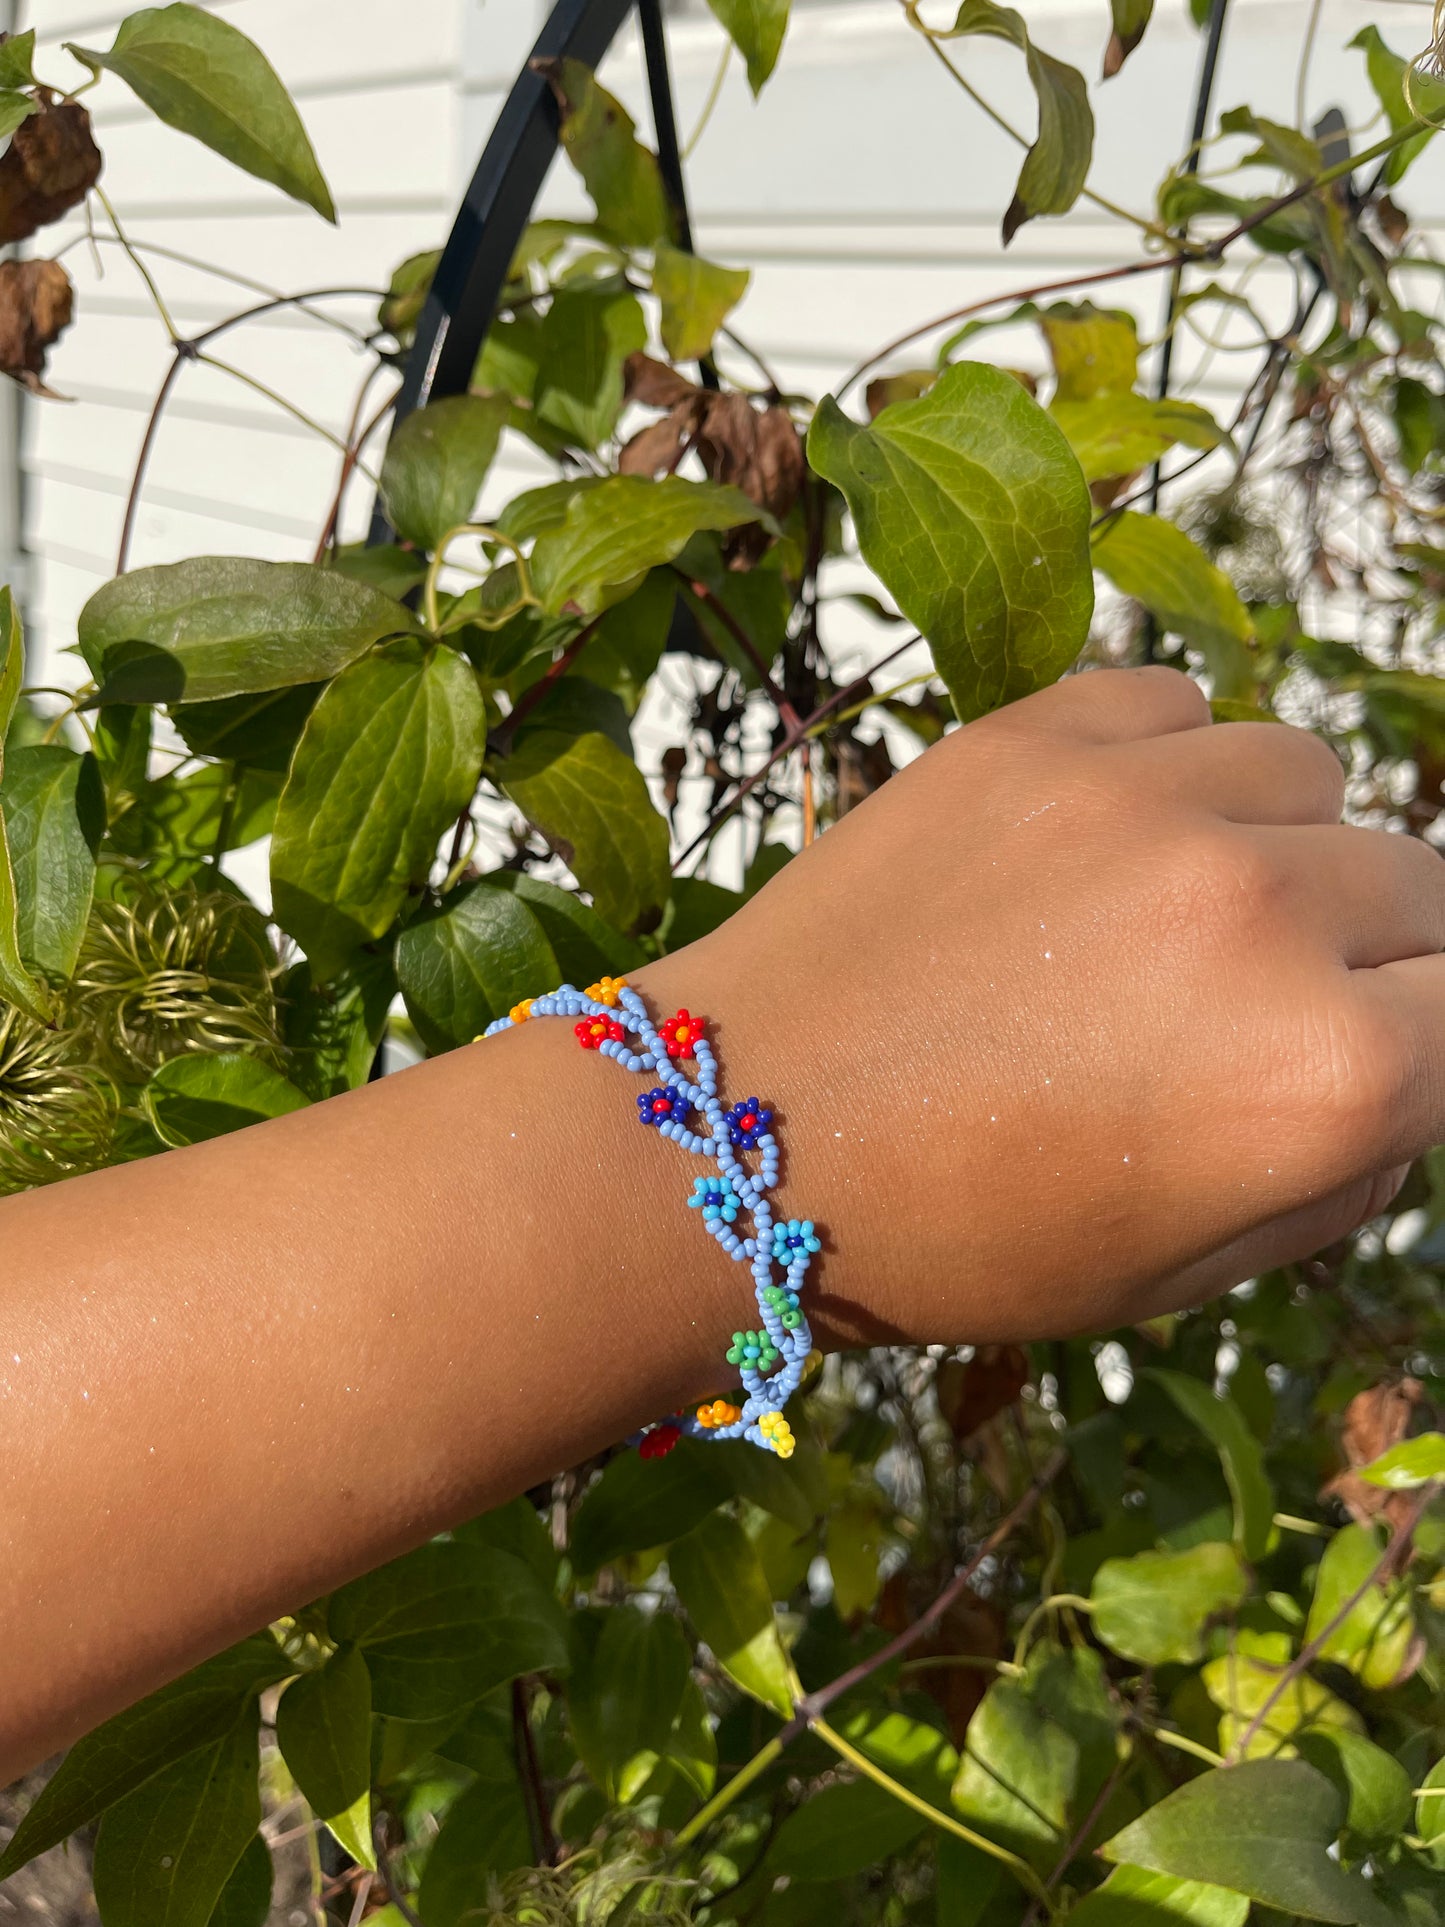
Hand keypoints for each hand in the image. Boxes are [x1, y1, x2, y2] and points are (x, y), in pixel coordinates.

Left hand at [640, 666, 1442, 1345]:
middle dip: (1364, 954)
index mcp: (1325, 1078)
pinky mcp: (1035, 734)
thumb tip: (1407, 1060)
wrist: (736, 1136)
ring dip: (1268, 847)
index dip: (1420, 1039)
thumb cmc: (959, 1236)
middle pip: (1419, 888)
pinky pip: (1181, 710)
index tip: (1361, 1044)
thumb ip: (1346, 1165)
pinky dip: (1166, 771)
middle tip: (1239, 1007)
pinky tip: (1090, 847)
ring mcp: (1145, 805)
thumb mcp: (1185, 1271)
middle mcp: (1260, 915)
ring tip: (1156, 919)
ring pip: (1305, 780)